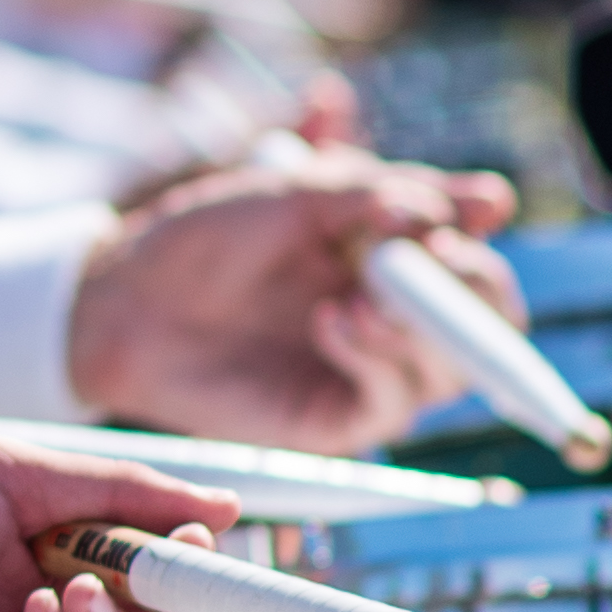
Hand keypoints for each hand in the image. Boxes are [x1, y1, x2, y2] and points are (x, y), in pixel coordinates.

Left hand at [66, 142, 522, 453]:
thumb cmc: (201, 239)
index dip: (483, 232)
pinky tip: (334, 320)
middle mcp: (394, 313)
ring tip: (364, 295)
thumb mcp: (291, 195)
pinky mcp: (337, 417)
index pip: (472, 250)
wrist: (124, 299)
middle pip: (486, 318)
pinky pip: (390, 400)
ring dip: (425, 325)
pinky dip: (375, 358)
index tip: (478, 208)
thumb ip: (374, 194)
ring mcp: (370, 368)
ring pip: (450, 365)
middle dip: (478, 287)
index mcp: (390, 252)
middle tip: (441, 259)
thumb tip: (482, 203)